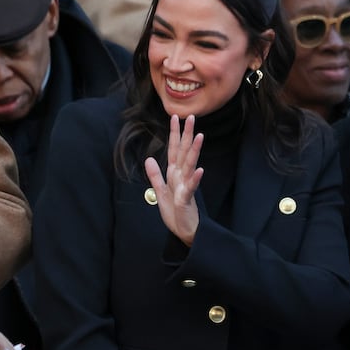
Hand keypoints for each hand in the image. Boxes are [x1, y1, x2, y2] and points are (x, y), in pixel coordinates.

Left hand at [143, 114, 202, 245]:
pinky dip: (195, 178)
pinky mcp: (187, 199)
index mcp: (174, 174)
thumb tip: (149, 158)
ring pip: (189, 165)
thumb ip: (155, 175)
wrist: (184, 231)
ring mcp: (186, 187)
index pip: (174, 150)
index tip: (175, 117)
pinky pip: (191, 187)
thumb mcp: (160, 192)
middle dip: (186, 135)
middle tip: (191, 117)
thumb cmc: (175, 212)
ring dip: (194, 151)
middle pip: (183, 152)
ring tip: (199, 136)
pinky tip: (200, 169)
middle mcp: (181, 177)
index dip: (174, 134)